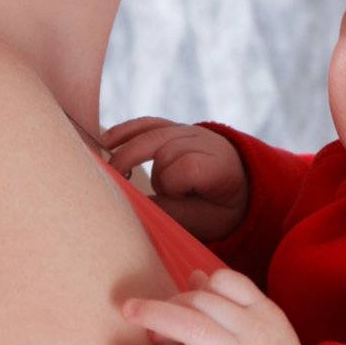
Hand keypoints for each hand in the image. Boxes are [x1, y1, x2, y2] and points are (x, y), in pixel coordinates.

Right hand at [101, 116, 248, 241]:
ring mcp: (188, 131)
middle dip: (141, 165)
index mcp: (219, 165)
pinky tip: (106, 142)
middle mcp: (204, 141)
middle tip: (117, 185)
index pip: (187, 165)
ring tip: (111, 172)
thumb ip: (169, 212)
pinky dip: (126, 132)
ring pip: (152, 133)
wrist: (238, 187)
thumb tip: (131, 205)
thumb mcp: (201, 220)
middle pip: (166, 147)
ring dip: (131, 154)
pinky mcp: (173, 128)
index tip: (167, 200)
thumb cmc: (217, 209)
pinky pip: (146, 124)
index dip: (170, 184)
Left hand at [121, 266, 337, 344]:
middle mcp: (253, 335)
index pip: (224, 281)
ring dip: (157, 318)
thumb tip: (196, 275)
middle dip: (166, 303)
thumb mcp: (266, 329)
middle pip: (202, 302)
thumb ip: (235, 302)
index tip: (177, 301)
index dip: (194, 286)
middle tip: (137, 313)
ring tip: (131, 316)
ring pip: (195, 329)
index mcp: (263, 315)